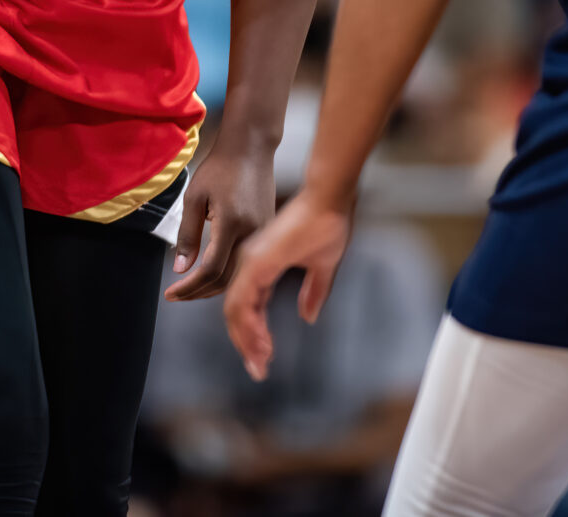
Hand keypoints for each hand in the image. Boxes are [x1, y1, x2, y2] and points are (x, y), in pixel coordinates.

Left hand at [166, 145, 274, 301]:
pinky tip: (214, 276)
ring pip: (239, 276)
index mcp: (232, 224)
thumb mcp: (194, 197)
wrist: (251, 148)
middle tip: (178, 295)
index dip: (189, 287)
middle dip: (199, 292)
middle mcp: (252, 234)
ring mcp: (264, 235)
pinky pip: (248, 264)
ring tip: (192, 289)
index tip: (171, 292)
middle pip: (227, 280)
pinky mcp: (268, 233)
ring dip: (214, 288)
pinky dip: (230, 276)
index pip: (211, 270)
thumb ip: (187, 235)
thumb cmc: (220, 167)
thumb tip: (180, 269)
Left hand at [223, 189, 353, 380]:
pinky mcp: (258, 261)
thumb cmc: (329, 224)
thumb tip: (308, 315)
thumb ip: (313, 291)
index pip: (248, 306)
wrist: (331, 197)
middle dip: (246, 343)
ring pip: (236, 310)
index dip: (253, 333)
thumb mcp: (321, 266)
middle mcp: (250, 263)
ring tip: (260, 363)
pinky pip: (244, 301)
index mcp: (261, 264)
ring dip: (247, 340)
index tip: (264, 357)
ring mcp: (251, 261)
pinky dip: (249, 325)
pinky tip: (261, 344)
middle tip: (258, 369)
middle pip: (237, 312)